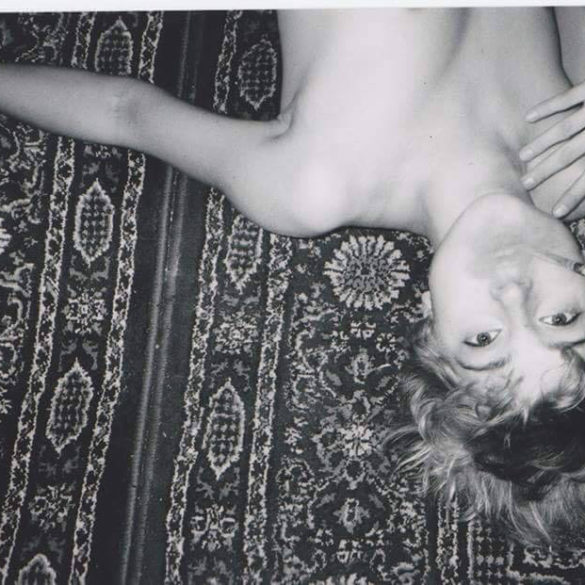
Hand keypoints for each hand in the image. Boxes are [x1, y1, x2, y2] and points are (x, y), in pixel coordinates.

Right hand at [519, 84, 584, 217]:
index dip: (574, 198)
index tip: (557, 213)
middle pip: (568, 155)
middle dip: (546, 172)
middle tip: (526, 185)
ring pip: (563, 129)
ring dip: (541, 144)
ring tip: (523, 157)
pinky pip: (568, 97)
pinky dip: (548, 107)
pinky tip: (529, 117)